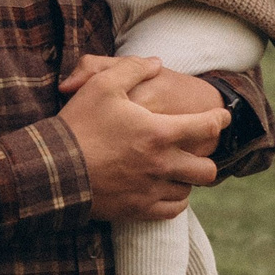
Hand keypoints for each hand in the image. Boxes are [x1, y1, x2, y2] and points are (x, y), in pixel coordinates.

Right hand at [55, 57, 228, 220]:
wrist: (52, 171)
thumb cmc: (79, 125)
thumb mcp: (102, 85)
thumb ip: (133, 69)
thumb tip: (155, 63)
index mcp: (158, 133)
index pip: (206, 128)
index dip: (220, 120)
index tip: (222, 117)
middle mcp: (161, 166)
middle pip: (207, 170)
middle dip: (207, 156)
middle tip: (198, 147)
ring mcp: (150, 191)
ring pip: (188, 190)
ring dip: (186, 177)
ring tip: (176, 166)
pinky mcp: (137, 211)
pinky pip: (171, 210)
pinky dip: (173, 199)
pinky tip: (164, 187)